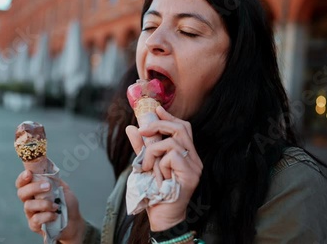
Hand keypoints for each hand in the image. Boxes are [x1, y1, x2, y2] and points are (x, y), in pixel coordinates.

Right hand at [15, 170, 84, 243]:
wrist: (74, 220)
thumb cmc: (66, 203)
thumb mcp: (62, 187)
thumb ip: (53, 179)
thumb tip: (46, 170)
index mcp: (34, 190)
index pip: (22, 183)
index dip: (22, 178)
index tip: (29, 173)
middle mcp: (30, 201)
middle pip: (21, 193)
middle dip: (33, 188)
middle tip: (48, 186)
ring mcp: (31, 214)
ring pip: (28, 206)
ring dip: (44, 204)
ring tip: (56, 206)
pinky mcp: (34, 225)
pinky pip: (35, 219)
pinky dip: (47, 216)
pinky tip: (55, 215)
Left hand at [125, 106, 202, 230]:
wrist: (162, 218)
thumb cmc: (155, 194)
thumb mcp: (146, 166)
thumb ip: (141, 148)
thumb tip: (131, 128)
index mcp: (187, 155)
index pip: (184, 128)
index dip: (170, 117)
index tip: (157, 110)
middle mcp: (194, 159)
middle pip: (181, 128)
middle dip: (159, 126)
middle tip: (143, 132)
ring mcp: (195, 167)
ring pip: (172, 142)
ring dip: (153, 152)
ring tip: (148, 168)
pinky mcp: (191, 175)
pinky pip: (172, 156)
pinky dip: (159, 164)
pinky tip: (158, 177)